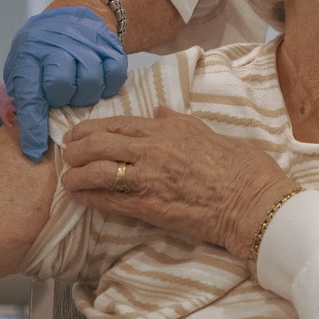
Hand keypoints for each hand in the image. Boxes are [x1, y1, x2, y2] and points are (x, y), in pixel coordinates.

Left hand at [2, 7, 127, 161]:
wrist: (69, 18)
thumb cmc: (40, 52)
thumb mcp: (20, 70)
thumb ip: (10, 103)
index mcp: (29, 56)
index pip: (29, 96)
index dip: (32, 127)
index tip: (34, 151)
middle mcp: (56, 47)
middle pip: (61, 87)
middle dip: (61, 100)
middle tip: (60, 98)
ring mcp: (85, 44)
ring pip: (89, 84)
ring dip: (84, 95)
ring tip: (77, 90)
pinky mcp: (110, 46)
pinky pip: (114, 76)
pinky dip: (108, 85)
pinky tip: (97, 81)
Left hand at [60, 108, 297, 258]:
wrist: (251, 200)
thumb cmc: (238, 165)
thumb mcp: (205, 131)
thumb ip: (177, 122)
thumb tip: (159, 112)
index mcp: (166, 130)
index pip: (116, 124)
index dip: (89, 129)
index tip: (76, 134)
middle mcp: (152, 150)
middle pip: (99, 144)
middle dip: (75, 150)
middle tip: (67, 156)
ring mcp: (149, 179)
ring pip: (98, 171)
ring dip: (76, 175)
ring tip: (67, 180)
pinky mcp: (150, 207)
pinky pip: (109, 200)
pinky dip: (89, 197)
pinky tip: (79, 198)